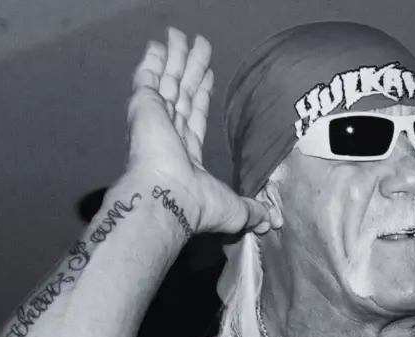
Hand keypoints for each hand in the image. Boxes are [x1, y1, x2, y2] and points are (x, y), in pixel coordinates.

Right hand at [125, 27, 272, 236]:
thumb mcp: (237, 210)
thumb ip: (253, 211)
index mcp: (186, 155)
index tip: (207, 77)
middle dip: (190, 70)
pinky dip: (151, 61)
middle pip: (181, 94)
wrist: (169, 200)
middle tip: (198, 47)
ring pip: (167, 81)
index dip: (201, 96)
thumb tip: (270, 221)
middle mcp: (168, 135)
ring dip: (176, 59)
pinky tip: (158, 45)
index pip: (195, 117)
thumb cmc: (198, 207)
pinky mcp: (144, 107)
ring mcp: (154, 119)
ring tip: (181, 36)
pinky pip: (147, 77)